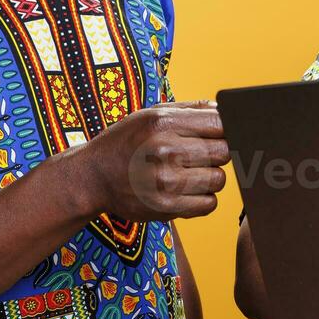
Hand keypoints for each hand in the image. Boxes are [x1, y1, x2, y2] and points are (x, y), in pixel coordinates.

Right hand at [72, 101, 228, 220]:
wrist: (93, 177)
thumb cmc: (125, 142)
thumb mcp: (150, 114)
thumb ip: (189, 110)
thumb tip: (225, 110)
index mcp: (163, 122)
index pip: (220, 124)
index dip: (224, 130)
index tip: (215, 135)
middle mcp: (165, 151)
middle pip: (224, 152)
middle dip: (216, 153)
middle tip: (198, 155)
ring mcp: (165, 182)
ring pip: (219, 180)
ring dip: (209, 177)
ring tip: (188, 173)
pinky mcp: (166, 208)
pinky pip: (209, 204)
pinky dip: (202, 198)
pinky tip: (185, 190)